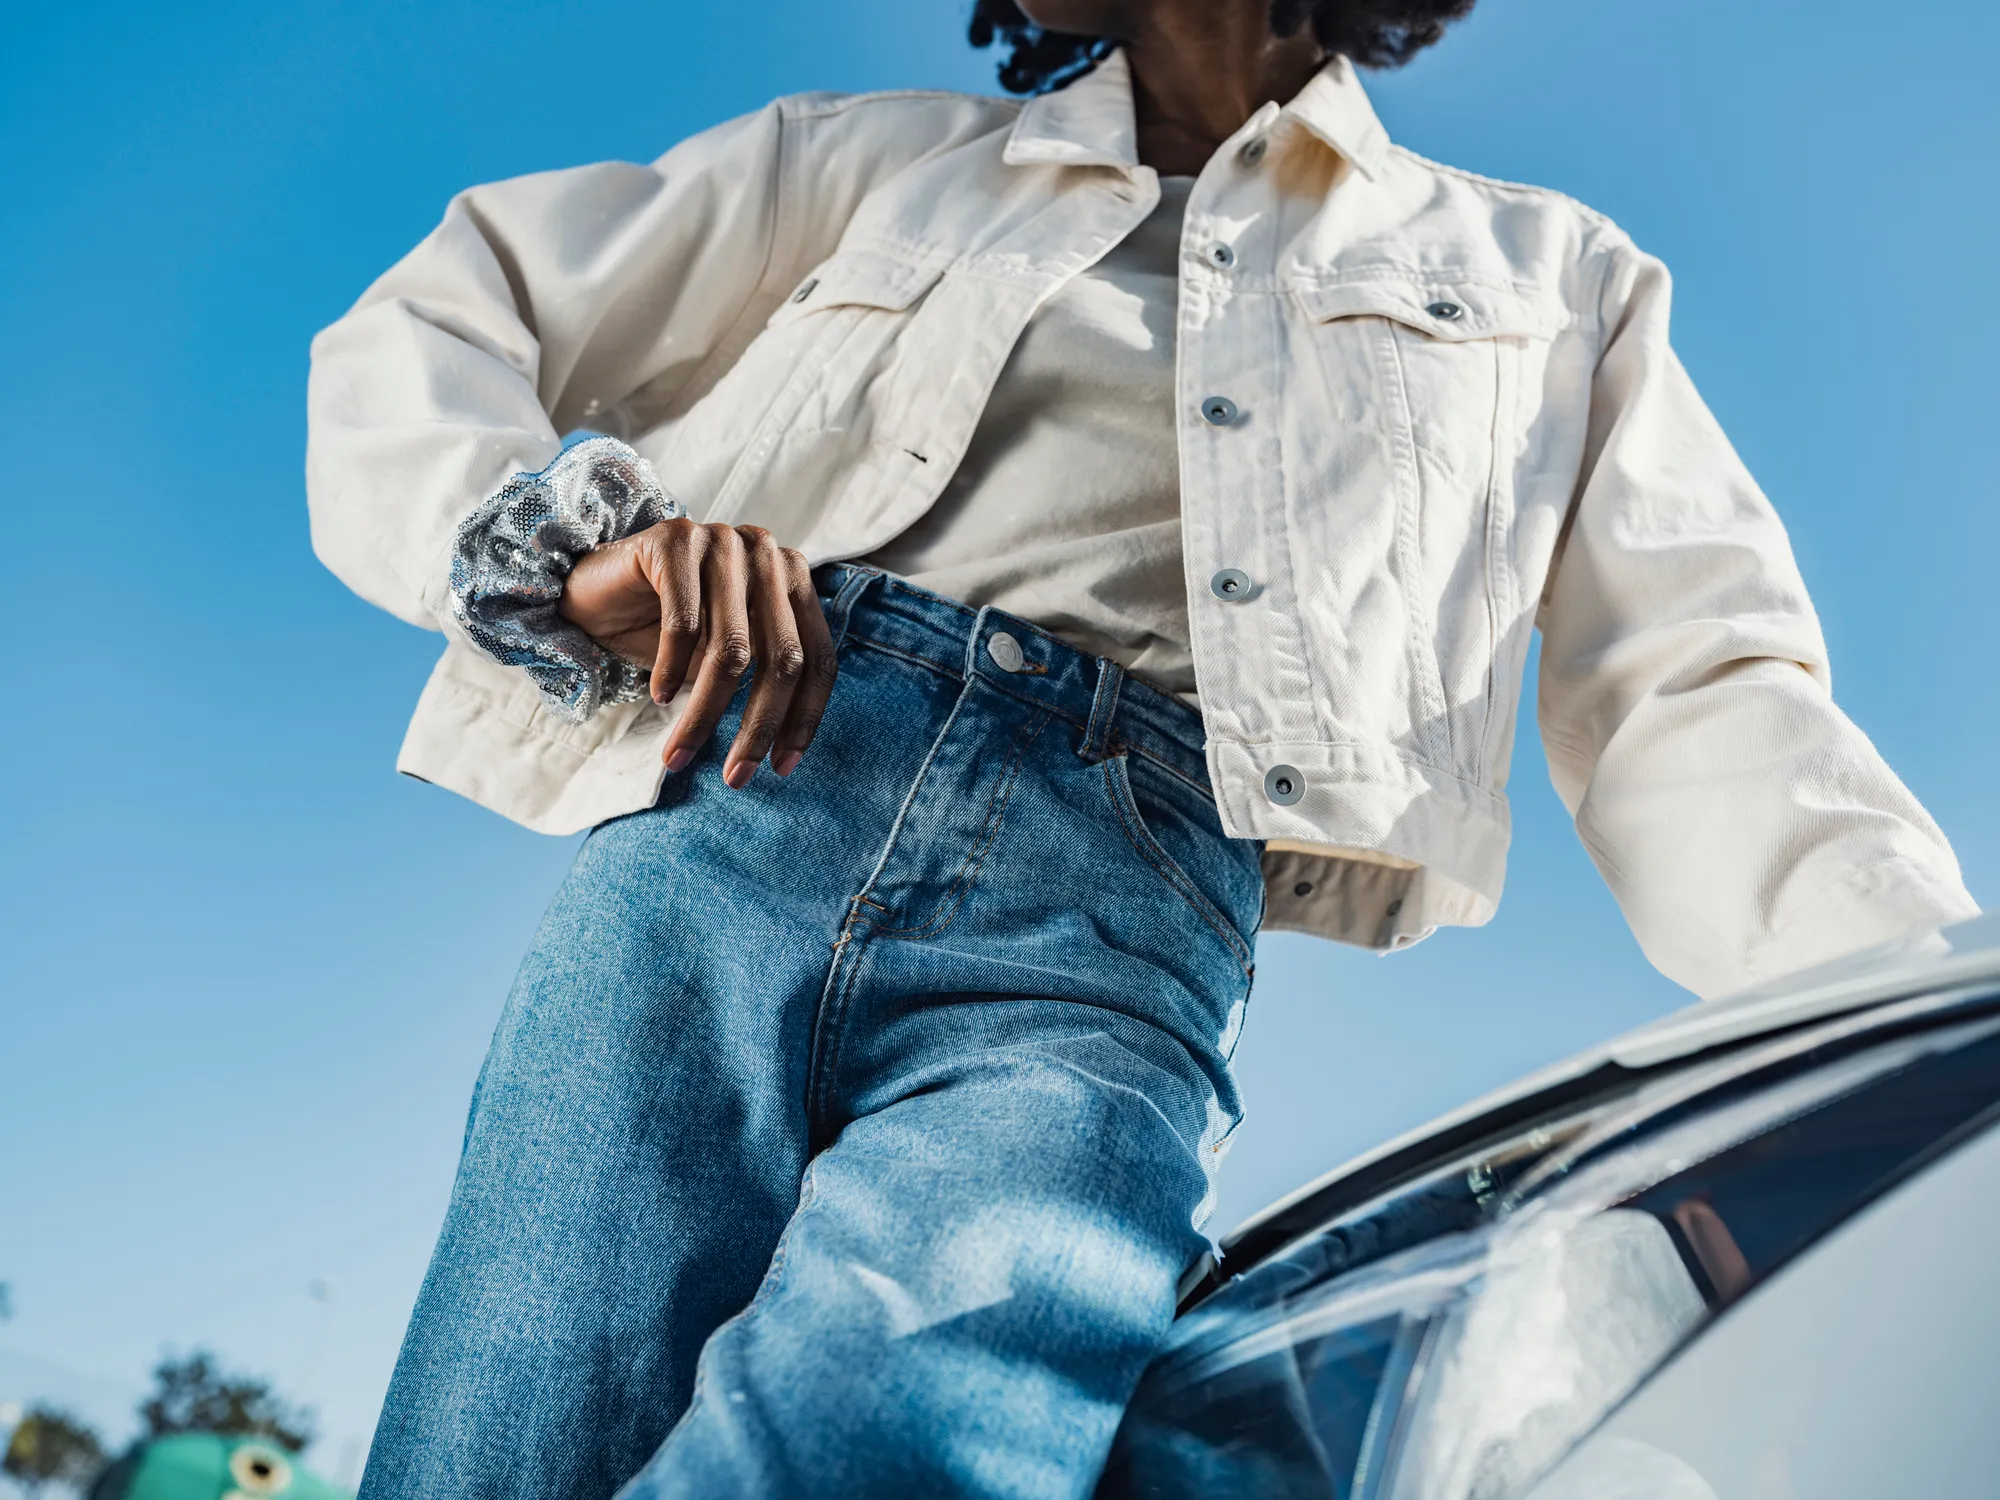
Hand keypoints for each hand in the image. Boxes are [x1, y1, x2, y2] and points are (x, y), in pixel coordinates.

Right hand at [559, 520, 836, 785]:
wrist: (592, 591)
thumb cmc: (665, 630)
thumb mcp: (726, 657)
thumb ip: (765, 679)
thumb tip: (788, 744)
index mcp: (792, 579)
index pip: (817, 657)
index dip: (804, 717)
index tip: (782, 767)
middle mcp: (766, 553)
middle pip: (782, 658)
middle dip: (759, 727)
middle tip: (735, 777)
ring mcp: (722, 540)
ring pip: (732, 650)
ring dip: (705, 714)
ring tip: (680, 754)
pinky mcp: (675, 539)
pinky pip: (684, 625)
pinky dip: (670, 671)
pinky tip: (657, 697)